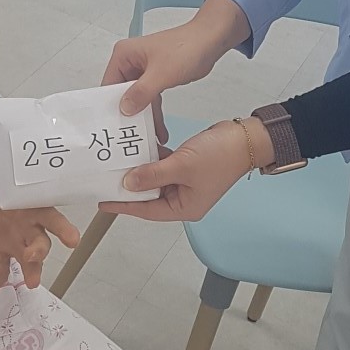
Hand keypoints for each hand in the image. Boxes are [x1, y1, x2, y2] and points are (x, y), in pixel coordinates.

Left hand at [0, 175, 80, 292]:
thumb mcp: (2, 180)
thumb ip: (6, 181)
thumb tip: (4, 166)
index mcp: (34, 210)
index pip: (53, 220)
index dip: (64, 230)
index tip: (72, 240)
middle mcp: (30, 229)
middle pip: (42, 244)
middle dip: (40, 252)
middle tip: (32, 256)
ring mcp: (15, 243)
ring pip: (28, 261)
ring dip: (31, 272)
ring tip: (31, 282)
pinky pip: (0, 269)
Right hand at [102, 0, 250, 142]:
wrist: (211, 40)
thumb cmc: (187, 47)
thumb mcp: (161, 73)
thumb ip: (141, 92)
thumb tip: (124, 108)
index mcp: (124, 55)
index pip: (108, 84)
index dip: (110, 105)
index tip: (113, 125)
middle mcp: (130, 61)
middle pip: (121, 93)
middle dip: (128, 114)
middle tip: (129, 135)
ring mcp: (143, 70)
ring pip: (137, 98)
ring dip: (143, 117)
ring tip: (146, 137)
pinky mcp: (156, 76)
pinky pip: (150, 98)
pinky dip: (154, 112)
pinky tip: (158, 129)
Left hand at [103, 118, 271, 223]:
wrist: (246, 138)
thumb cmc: (222, 155)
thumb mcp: (181, 165)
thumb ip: (152, 175)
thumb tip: (128, 183)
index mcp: (184, 208)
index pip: (147, 210)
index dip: (124, 205)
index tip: (103, 202)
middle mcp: (183, 198)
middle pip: (149, 196)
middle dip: (129, 186)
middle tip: (106, 178)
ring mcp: (185, 183)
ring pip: (154, 179)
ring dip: (140, 170)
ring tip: (118, 162)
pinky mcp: (186, 168)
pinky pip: (163, 166)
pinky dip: (152, 159)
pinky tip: (139, 148)